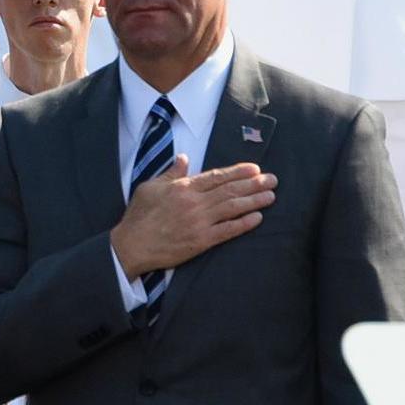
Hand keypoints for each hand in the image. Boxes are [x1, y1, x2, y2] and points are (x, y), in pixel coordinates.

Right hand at [109, 157, 274, 279]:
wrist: (131, 246)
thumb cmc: (139, 216)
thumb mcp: (150, 187)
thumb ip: (170, 173)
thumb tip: (184, 158)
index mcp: (183, 188)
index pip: (216, 177)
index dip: (238, 172)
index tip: (254, 168)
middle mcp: (194, 203)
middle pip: (230, 191)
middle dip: (253, 184)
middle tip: (272, 180)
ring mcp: (199, 223)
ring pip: (232, 208)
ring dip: (254, 201)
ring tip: (271, 196)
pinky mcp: (201, 242)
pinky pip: (227, 231)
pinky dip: (243, 224)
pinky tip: (257, 218)